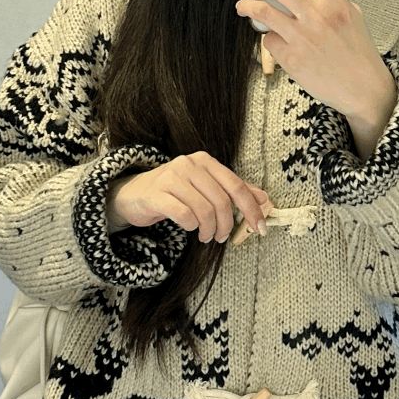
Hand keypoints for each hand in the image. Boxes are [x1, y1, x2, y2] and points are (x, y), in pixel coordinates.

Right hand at [106, 152, 269, 242]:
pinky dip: (190, 226)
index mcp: (205, 161)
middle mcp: (190, 164)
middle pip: (221, 201)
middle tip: (220, 237)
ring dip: (208, 229)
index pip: (237, 185)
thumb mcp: (205, 188)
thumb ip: (233, 192)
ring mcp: (171, 177)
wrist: (133, 195)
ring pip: (204, 210)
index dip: (251, 209)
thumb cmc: (174, 193)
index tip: (260, 228)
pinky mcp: (157, 194)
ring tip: (205, 236)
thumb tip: (264, 199)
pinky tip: (189, 227)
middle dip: (226, 225)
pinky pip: (184, 215)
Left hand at [231, 0, 396, 130]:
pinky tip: (279, 45)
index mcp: (335, 0)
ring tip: (242, 6)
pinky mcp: (290, 58)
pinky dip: (271, 41)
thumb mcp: (351, 17)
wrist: (362, 89)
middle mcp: (317, 15)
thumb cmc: (358, 55)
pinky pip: (270, 42)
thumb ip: (331, 0)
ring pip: (263, 12)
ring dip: (247, 6)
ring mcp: (301, 37)